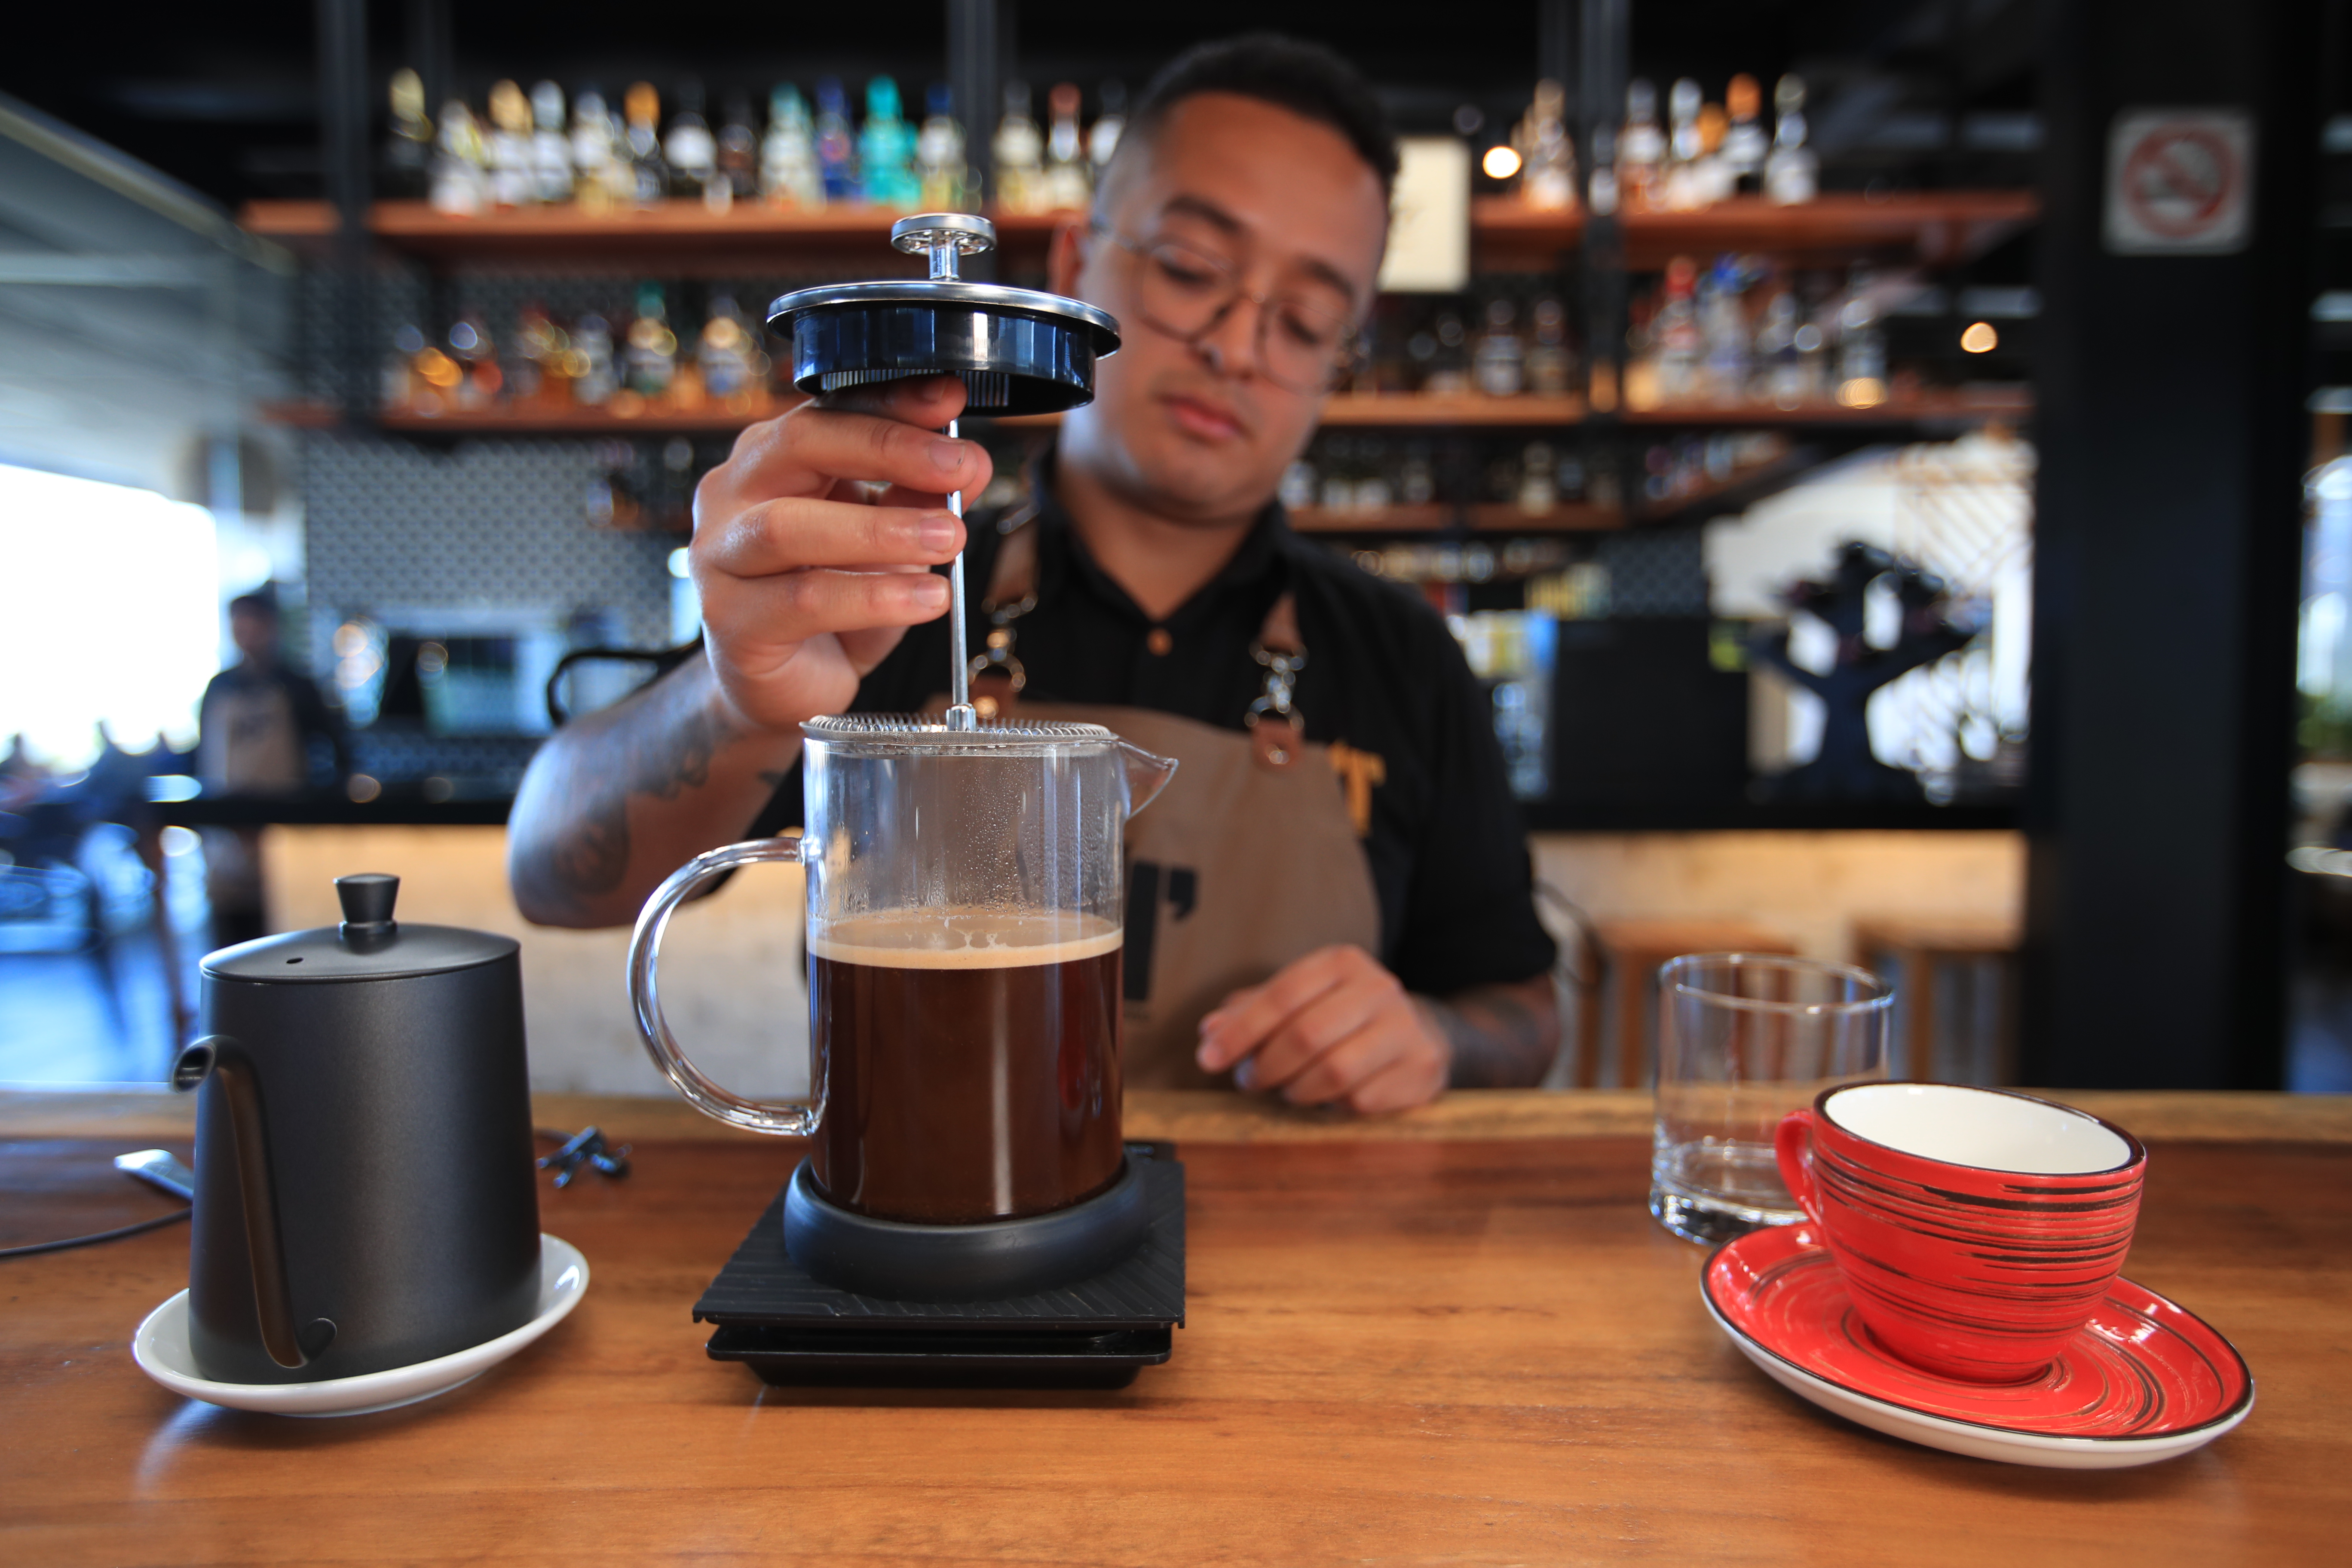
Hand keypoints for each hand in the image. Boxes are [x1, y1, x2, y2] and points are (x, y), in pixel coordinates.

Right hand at [689, 375, 992, 733]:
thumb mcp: (887, 542)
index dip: (889, 400)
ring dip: (881, 530)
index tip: (950, 398)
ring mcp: (721, 558)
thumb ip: (918, 497)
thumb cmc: (831, 601)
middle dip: (886, 449)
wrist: (785, 686)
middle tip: (958, 467)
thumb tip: (971, 464)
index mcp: (770, 459)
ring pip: (789, 528)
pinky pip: (803, 601)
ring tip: (950, 537)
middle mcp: (733, 495)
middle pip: (798, 446)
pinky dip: (873, 597)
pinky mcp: (731, 620)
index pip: (826, 410)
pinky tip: (927, 598)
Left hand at [1193, 945, 1451, 1113]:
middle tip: (1250, 1081)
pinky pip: (1361, 1099)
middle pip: (1307, 1035)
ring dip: (1298, 1090)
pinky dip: (1334, 1106)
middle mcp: (1378, 988)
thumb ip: (1252, 1012)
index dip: (1240, 1031)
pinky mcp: (1421, 1067)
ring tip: (1288, 1090)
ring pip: (1336, 1071)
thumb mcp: (1297, 1001)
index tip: (1208, 1059)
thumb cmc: (1339, 1017)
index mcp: (1341, 962)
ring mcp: (1405, 1028)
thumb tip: (1210, 1031)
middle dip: (1267, 1066)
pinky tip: (1330, 1098)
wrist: (1415, 1033)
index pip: (1282, 995)